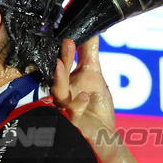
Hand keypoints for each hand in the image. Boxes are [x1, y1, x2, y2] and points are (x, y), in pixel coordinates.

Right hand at [51, 37, 120, 162]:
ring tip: (61, 65)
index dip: (66, 52)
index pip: (63, 64)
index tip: (69, 37)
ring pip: (59, 94)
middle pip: (58, 77)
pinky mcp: (73, 123)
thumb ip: (90, 53)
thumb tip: (91, 28)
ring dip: (60, 79)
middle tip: (66, 43)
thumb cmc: (97, 106)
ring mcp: (66, 109)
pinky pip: (73, 114)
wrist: (104, 134)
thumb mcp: (95, 75)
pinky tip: (84, 98)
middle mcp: (62, 94)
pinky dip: (78, 105)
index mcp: (67, 82)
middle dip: (61, 61)